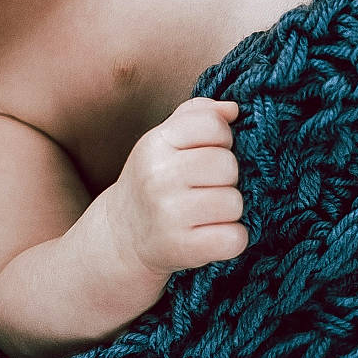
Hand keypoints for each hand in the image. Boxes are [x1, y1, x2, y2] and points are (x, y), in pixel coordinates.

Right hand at [109, 96, 247, 276]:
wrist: (122, 237)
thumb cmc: (154, 182)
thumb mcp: (164, 141)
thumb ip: (197, 115)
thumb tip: (233, 109)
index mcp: (155, 143)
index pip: (213, 124)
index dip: (222, 139)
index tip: (208, 153)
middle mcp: (158, 177)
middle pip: (228, 165)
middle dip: (227, 178)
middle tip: (206, 188)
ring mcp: (169, 215)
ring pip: (235, 203)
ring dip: (229, 210)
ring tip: (206, 213)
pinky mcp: (182, 248)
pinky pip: (235, 238)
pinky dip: (231, 239)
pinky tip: (211, 234)